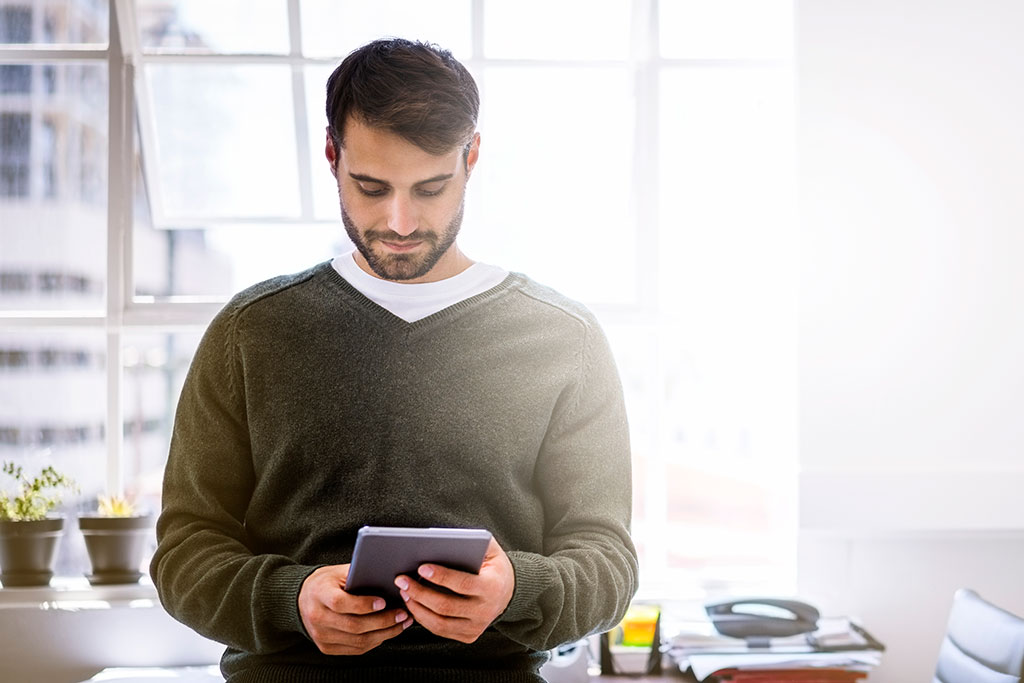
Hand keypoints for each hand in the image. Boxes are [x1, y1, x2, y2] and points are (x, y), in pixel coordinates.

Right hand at [298, 564, 412, 654]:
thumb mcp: (338, 572)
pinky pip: (356, 649)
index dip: (363, 604)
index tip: (383, 602)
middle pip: (353, 626)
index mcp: (319, 594)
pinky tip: (387, 632)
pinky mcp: (327, 647)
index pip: (340, 603)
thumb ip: (359, 574)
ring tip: (401, 623)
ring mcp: (322, 635)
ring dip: (384, 634)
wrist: (303, 600)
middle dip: (382, 621)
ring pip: (358, 641)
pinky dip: (375, 641)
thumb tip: (387, 576)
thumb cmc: (326, 583)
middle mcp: (318, 617)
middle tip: (402, 614)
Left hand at [394, 536, 514, 643]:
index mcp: (492, 587)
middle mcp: (485, 611)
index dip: (441, 577)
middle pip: (446, 606)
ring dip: (417, 607)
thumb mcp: (491, 550)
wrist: (508, 592)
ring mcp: (476, 627)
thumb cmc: (493, 567)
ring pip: (440, 623)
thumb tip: (446, 539)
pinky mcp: (468, 635)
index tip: (421, 568)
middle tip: (402, 580)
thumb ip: (474, 541)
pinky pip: (440, 630)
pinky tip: (413, 605)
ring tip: (404, 592)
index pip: (463, 584)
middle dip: (420, 592)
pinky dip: (423, 618)